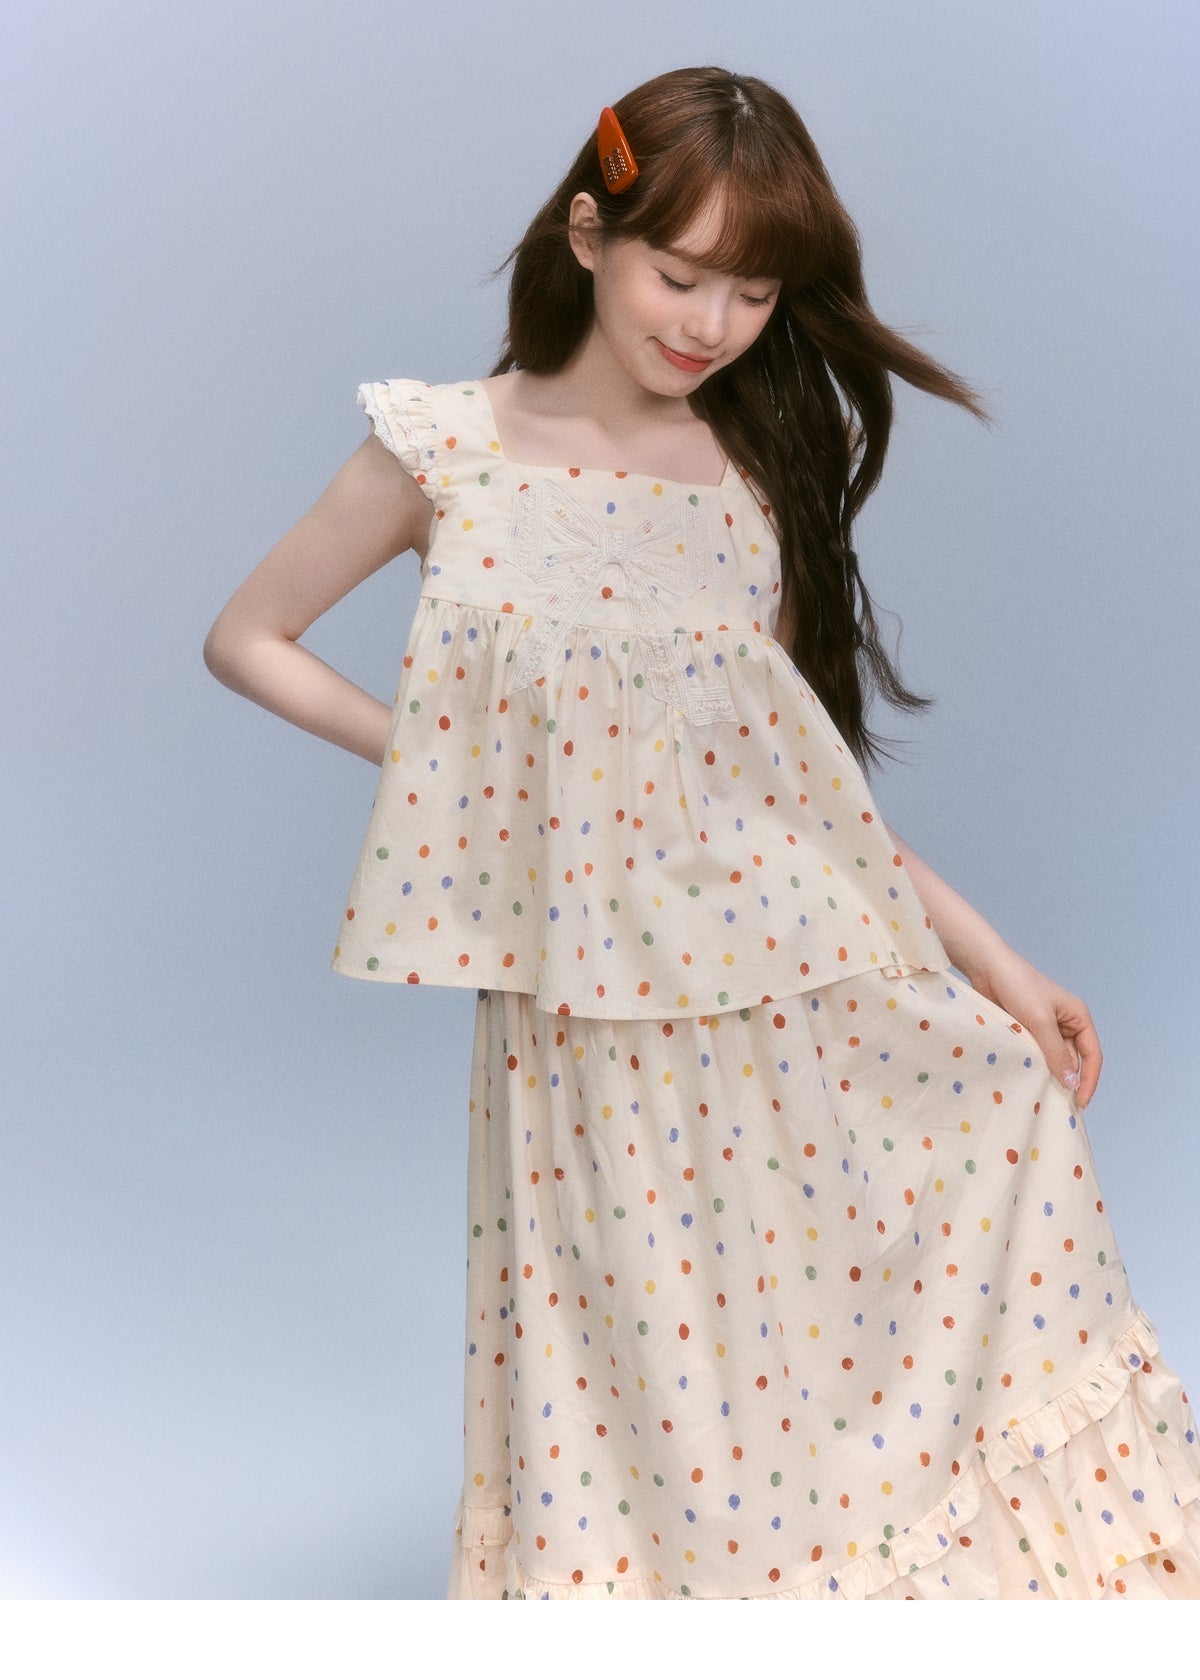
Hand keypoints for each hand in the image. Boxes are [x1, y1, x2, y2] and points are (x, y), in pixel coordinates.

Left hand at [968, 948, 1101, 1107]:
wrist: (987, 967)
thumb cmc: (1019, 987)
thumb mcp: (1040, 1020)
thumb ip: (1056, 1052)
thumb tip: (1071, 1082)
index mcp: (1078, 1017)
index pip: (1092, 1055)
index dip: (1089, 1080)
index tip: (1080, 1102)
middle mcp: (1065, 1023)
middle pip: (1073, 1060)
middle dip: (1067, 1080)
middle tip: (1057, 1106)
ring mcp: (1045, 1027)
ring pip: (1053, 1059)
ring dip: (1048, 1074)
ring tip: (1041, 1096)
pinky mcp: (1026, 1030)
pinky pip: (1035, 1054)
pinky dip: (1033, 1066)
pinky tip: (1026, 1080)